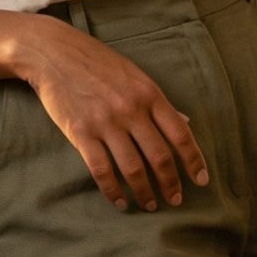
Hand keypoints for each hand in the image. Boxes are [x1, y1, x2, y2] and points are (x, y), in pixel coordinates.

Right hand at [11, 16, 209, 211]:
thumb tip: (186, 123)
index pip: (180, 133)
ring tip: (149, 204)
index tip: (202, 180)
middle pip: (159, 156)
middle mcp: (131, 109)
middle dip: (170, 183)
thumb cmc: (98, 63)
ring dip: (144, 192)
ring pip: (132, 168)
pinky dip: (112, 190)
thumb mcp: (135, 76)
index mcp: (149, 94)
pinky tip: (119, 201)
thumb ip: (159, 102)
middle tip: (176, 200)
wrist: (54, 52)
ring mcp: (105, 122)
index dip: (193, 160)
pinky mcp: (80, 132)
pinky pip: (101, 170)